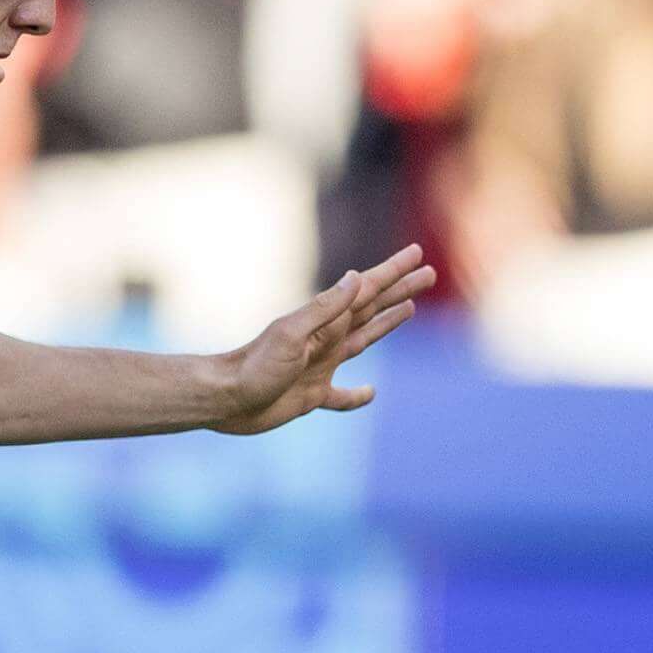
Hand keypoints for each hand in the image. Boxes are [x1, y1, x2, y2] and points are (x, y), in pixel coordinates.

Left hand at [214, 245, 436, 433]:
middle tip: (427, 272)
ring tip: (410, 309)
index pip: (368, 291)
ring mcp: (322, 366)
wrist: (225, 398)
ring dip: (388, 324)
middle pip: (373, 309)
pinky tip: (370, 392)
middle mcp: (328, 340)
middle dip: (401, 290)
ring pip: (365, 340)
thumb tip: (357, 277)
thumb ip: (324, 308)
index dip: (393, 272)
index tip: (417, 255)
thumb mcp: (291, 334)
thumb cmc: (255, 366)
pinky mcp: (312, 395)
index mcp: (325, 323)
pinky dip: (357, 396)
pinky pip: (342, 396)